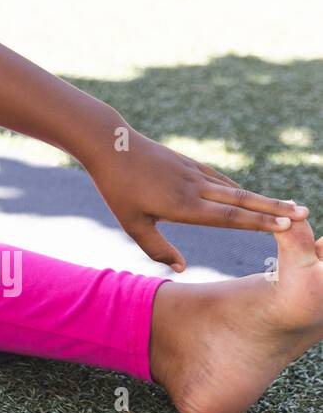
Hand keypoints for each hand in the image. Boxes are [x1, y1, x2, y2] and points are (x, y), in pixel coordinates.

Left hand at [83, 127, 309, 271]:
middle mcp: (194, 188)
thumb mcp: (131, 223)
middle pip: (241, 200)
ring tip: (288, 206)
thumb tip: (181, 268)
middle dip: (274, 208)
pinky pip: (220, 179)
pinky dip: (238, 188)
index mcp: (183, 205)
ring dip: (261, 198)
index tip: (285, 226)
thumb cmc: (117, 188)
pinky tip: (249, 195)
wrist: (110, 144)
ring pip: (234, 188)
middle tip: (304, 214)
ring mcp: (193, 173)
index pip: (228, 217)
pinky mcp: (189, 163)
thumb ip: (156, 247)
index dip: (258, 222)